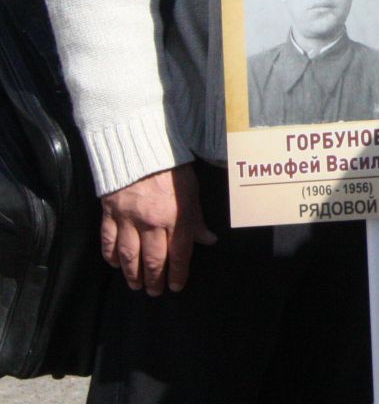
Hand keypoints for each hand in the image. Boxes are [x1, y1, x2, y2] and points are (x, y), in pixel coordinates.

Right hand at [100, 164, 216, 295]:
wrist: (139, 148)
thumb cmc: (172, 167)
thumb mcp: (192, 190)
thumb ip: (197, 218)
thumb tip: (208, 240)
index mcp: (176, 217)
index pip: (179, 253)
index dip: (178, 273)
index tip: (177, 286)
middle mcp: (151, 223)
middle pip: (152, 260)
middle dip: (154, 279)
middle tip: (155, 292)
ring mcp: (127, 219)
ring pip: (129, 256)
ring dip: (132, 274)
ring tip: (136, 285)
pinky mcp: (109, 214)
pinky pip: (108, 241)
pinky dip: (111, 256)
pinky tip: (115, 265)